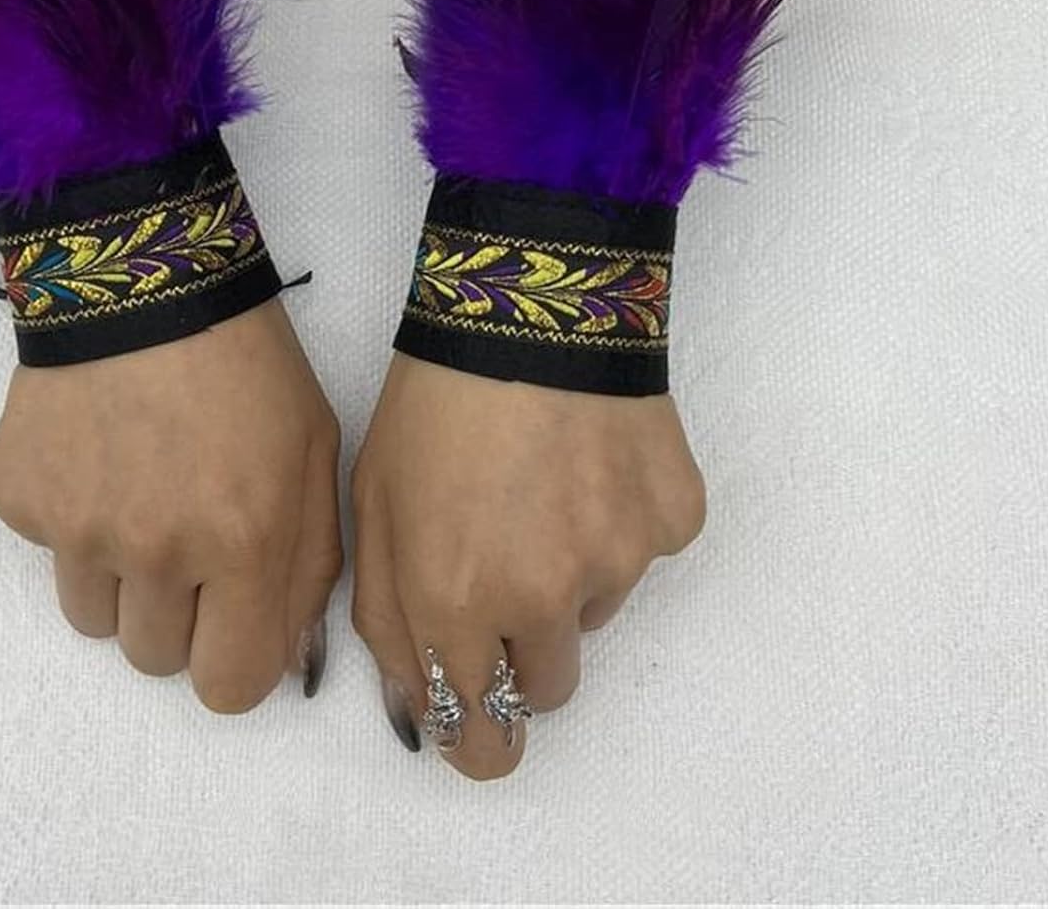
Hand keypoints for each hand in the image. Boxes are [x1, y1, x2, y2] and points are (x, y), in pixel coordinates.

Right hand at [0, 298, 342, 711]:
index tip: (233, 623)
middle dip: (178, 617)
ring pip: (93, 619)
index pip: (228, 688)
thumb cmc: (247, 360)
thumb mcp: (312, 453)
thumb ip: (308, 564)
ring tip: (140, 491)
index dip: (235, 661)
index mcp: (242, 542)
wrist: (144, 276)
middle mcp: (154, 551)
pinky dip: (72, 518)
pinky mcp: (19, 497)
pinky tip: (99, 452)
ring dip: (120, 579)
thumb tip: (284, 653)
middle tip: (188, 539)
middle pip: (154, 662)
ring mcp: (76, 528)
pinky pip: (48, 551)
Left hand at [351, 353, 704, 778]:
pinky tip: (587, 459)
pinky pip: (642, 551)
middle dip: (522, 652)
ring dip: (569, 576)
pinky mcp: (672, 520)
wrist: (528, 307)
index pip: (482, 739)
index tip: (478, 729)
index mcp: (457, 602)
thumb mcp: (375, 509)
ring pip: (595, 613)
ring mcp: (619, 560)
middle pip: (548, 691)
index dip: (478, 741)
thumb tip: (419, 711)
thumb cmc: (431, 404)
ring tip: (541, 486)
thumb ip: (389, 622)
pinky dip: (617, 521)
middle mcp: (544, 599)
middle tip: (505, 571)